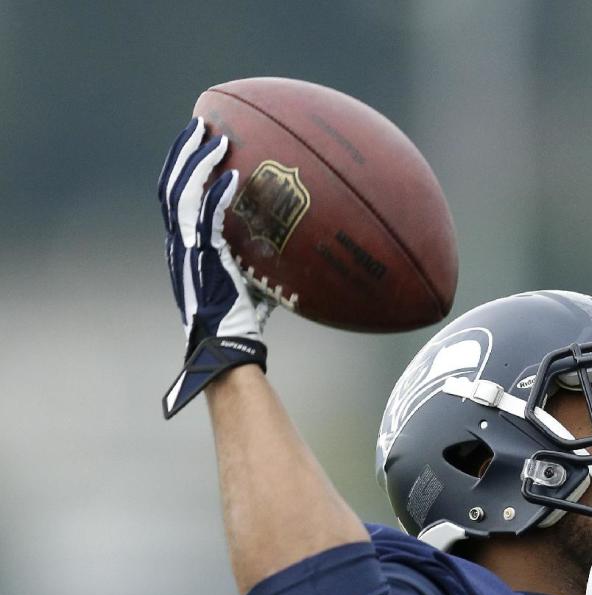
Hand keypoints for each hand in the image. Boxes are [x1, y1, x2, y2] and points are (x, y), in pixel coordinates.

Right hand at [158, 118, 272, 417]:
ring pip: (182, 195)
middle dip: (184, 152)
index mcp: (184, 249)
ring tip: (215, 137)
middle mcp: (179, 246)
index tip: (196, 143)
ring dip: (197, 163)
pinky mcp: (203, 262)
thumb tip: (296, 244)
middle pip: (171, 186)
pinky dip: (218, 197)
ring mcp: (188, 253)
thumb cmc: (242, 325)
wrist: (228, 351)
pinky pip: (207, 221)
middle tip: (200, 122)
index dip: (181, 168)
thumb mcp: (250, 282)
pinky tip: (234, 178)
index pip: (174, 198)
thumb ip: (260, 258)